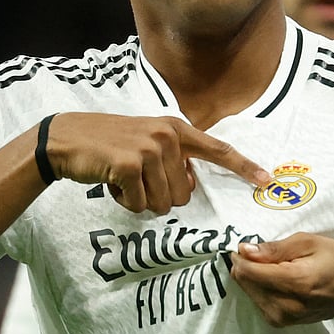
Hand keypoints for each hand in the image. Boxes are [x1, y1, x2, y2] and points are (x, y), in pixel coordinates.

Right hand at [45, 112, 269, 212]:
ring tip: (123, 178)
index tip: (266, 180)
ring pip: (164, 202)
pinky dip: (126, 202)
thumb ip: (174, 158)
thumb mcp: (148, 141)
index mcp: (177, 129)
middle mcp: (168, 136)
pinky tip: (112, 183)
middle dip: (161, 196)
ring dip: (142, 200)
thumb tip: (189, 187)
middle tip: (137, 178)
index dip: (243, 166)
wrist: (67, 139)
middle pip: (185, 193)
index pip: (218, 149)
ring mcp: (149, 149)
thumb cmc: (109, 145)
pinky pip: (140, 204)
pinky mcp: (129, 165)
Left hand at [229, 233, 333, 326]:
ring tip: (273, 265)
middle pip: (246, 283)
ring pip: (250, 293)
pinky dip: (260, 288)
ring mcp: (283, 318)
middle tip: (262, 253)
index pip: (250, 271)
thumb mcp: (308, 242)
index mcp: (296, 282)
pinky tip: (274, 279)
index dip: (241, 256)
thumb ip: (274, 248)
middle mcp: (286, 306)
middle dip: (247, 266)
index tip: (245, 246)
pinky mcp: (281, 323)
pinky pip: (258, 301)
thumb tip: (245, 250)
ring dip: (253, 278)